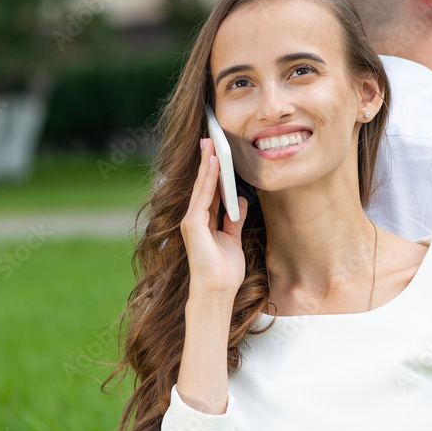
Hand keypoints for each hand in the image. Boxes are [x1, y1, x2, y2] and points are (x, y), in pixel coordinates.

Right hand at [179, 137, 248, 300]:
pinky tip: (214, 164)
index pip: (209, 191)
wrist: (217, 291)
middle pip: (203, 184)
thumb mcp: (233, 239)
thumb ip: (234, 220)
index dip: (213, 172)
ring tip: (212, 144)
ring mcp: (191, 221)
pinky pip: (204, 196)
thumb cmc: (225, 270)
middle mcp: (195, 219)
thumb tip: (239, 201)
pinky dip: (208, 179)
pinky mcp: (192, 225)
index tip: (217, 153)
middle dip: (207, 162)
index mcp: (204, 222)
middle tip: (211, 139)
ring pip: (201, 186)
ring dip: (207, 164)